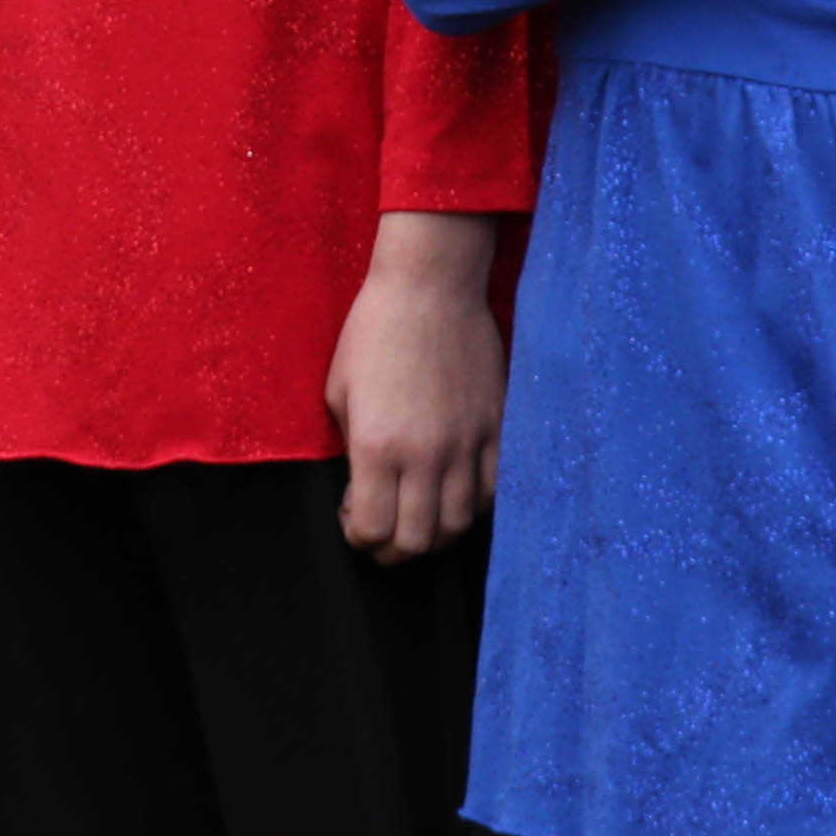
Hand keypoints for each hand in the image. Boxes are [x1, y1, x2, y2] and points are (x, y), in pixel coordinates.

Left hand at [323, 214, 502, 560]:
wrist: (430, 285)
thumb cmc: (373, 331)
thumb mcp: (339, 391)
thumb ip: (351, 447)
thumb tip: (363, 484)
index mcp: (377, 446)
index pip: (373, 530)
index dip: (358, 537)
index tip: (352, 517)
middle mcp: (425, 455)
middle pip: (417, 541)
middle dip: (393, 550)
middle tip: (383, 533)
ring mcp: (467, 443)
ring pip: (459, 524)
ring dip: (435, 533)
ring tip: (419, 515)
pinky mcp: (496, 427)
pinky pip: (493, 491)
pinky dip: (473, 505)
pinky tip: (455, 491)